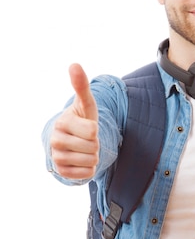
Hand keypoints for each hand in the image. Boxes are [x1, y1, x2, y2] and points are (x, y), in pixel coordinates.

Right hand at [50, 64, 98, 178]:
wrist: (72, 141)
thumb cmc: (82, 120)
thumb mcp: (85, 104)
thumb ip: (81, 86)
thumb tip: (74, 64)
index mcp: (62, 122)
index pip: (92, 131)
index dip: (95, 130)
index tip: (87, 128)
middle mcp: (55, 140)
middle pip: (93, 147)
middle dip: (95, 144)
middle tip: (86, 140)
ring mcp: (57, 157)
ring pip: (91, 161)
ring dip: (93, 156)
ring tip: (84, 149)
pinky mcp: (61, 172)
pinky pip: (87, 174)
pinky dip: (89, 169)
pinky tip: (82, 161)